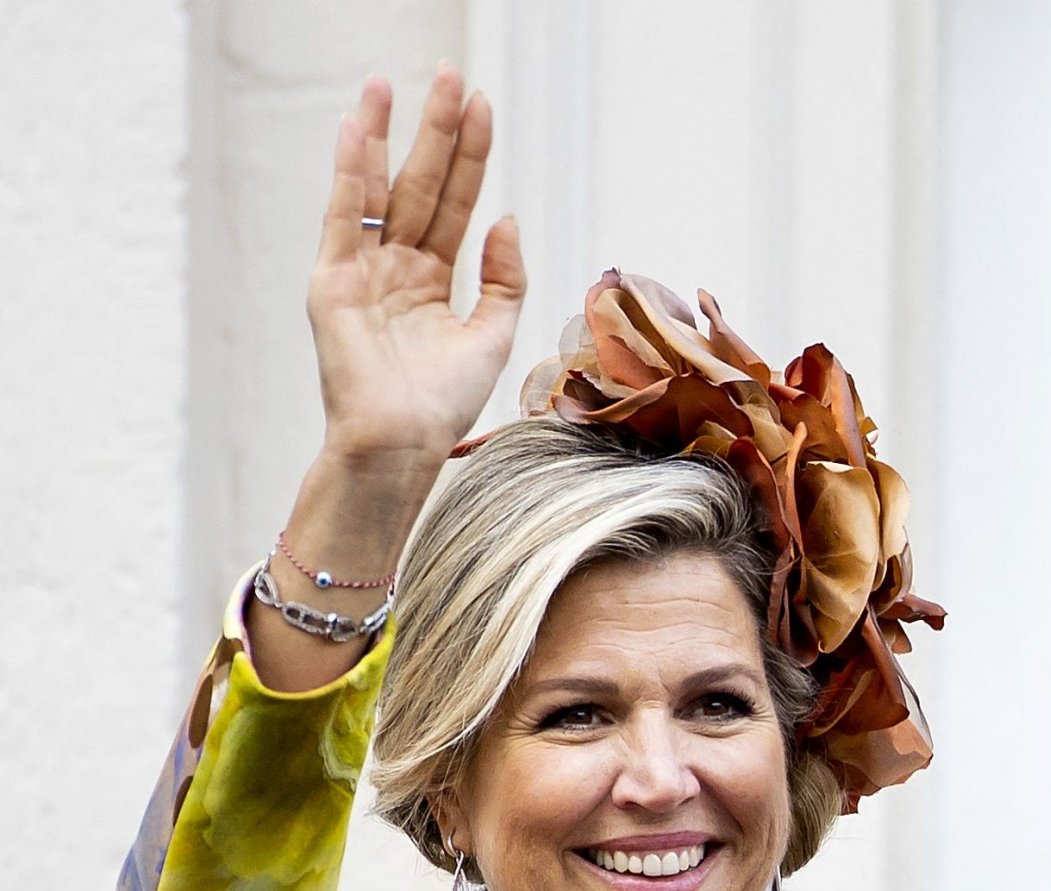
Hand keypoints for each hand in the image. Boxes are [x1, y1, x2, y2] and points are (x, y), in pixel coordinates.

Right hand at [308, 68, 525, 469]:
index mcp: (432, 283)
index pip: (456, 205)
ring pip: (377, 191)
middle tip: (450, 74)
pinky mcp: (332, 283)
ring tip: (391, 82)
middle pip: (420, 185)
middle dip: (435, 131)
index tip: (485, 105)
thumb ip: (504, 278)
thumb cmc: (442, 406)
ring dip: (383, 135)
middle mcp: (395, 270)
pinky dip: (346, 172)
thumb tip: (506, 218)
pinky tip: (353, 128)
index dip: (471, 156)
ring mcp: (362, 273)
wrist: (400, 445)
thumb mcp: (492, 336)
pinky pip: (341, 216)